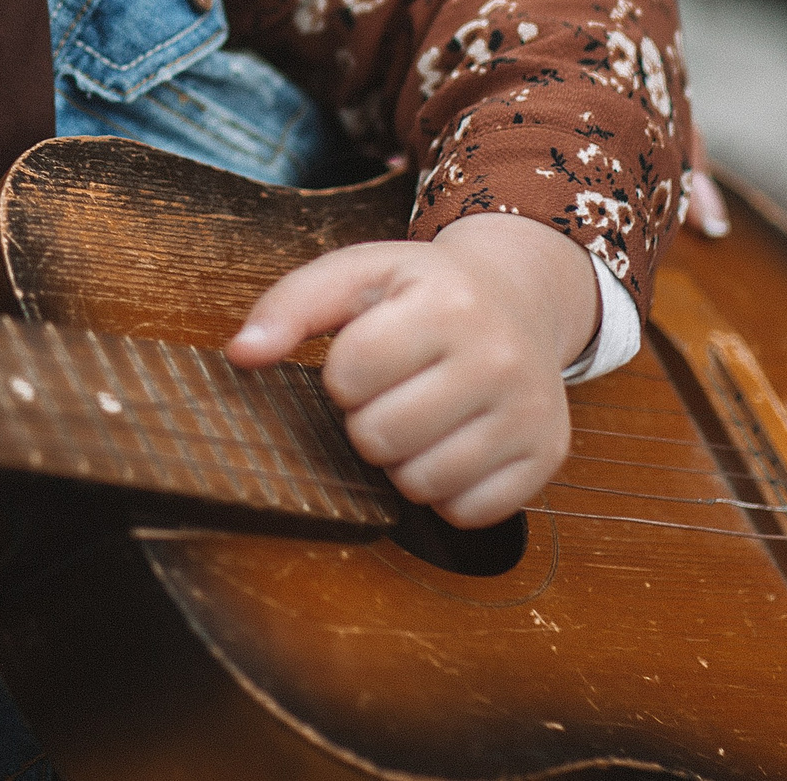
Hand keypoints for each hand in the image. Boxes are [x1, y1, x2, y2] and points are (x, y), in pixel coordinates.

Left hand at [226, 215, 598, 528]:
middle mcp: (499, 357)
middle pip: (380, 437)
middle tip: (390, 393)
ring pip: (421, 483)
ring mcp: (529, 411)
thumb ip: (291, 305)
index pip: (351, 374)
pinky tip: (450, 445)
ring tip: (417, 418)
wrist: (520, 300)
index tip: (363, 359)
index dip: (341, 376)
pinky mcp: (546, 456)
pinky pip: (468, 512)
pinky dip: (445, 492)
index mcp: (447, 303)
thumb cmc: (424, 293)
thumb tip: (240, 354)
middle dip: (366, 421)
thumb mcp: (359, 275)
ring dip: (402, 461)